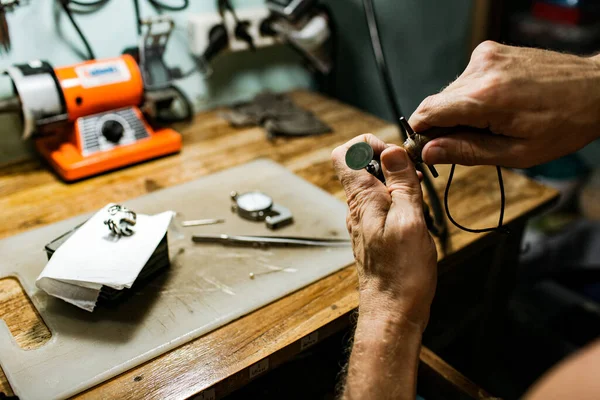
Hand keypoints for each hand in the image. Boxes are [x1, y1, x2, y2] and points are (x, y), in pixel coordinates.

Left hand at [331, 134, 436, 327]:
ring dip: (397, 184)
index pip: (345, 153)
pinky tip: (414, 216)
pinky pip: (381, 205)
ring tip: (418, 199)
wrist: (392, 310)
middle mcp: (357, 208)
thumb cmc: (401, 273)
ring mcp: (363, 221)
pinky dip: (398, 202)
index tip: (396, 155)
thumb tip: (392, 151)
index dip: (369, 144)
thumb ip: (400, 183)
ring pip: (374, 185)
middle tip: (415, 178)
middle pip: (362, 166)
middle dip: (390, 163)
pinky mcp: (373, 233)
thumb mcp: (409, 221)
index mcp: (361, 199)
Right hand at [409, 41, 599, 167]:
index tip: (421, 150)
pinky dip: (470, 97)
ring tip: (488, 124)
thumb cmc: (564, 124)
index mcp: (487, 97)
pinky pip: (464, 80)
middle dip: (441, 127)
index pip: (428, 113)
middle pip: (436, 103)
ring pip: (449, 92)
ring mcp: (486, 56)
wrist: (596, 90)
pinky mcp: (491, 51)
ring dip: (457, 112)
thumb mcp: (516, 152)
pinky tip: (494, 106)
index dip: (418, 134)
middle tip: (463, 145)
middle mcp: (481, 70)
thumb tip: (428, 153)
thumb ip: (466, 151)